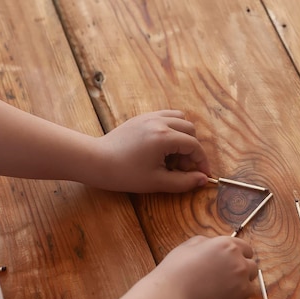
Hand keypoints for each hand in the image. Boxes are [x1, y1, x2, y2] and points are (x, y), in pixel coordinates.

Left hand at [93, 110, 210, 192]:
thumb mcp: (157, 182)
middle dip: (192, 149)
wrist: (96, 162)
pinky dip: (172, 127)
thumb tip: (203, 179)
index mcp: (164, 137)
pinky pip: (166, 116)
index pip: (194, 146)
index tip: (202, 174)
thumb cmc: (124, 174)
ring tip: (174, 154)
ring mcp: (150, 117)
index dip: (201, 161)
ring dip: (184, 135)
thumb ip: (184, 182)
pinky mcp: (142, 117)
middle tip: (182, 167)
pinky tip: (164, 145)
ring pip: (180, 119)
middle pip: (190, 130)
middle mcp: (159, 122)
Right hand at [146, 236, 258, 298]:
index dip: (239, 255)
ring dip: (239, 288)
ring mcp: (242, 288)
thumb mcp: (189, 245)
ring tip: (220, 292)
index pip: (247, 249)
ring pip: (249, 287)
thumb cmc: (175, 270)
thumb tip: (214, 245)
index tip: (231, 261)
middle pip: (252, 268)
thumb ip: (208, 242)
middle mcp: (240, 266)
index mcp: (229, 247)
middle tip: (225, 277)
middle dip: (242, 271)